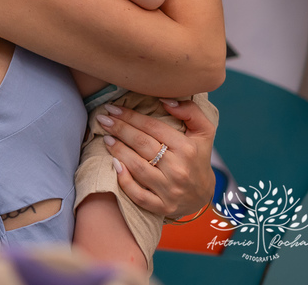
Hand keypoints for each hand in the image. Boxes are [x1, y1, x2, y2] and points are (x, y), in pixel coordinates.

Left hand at [101, 99, 216, 217]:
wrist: (203, 194)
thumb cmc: (197, 157)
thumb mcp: (203, 132)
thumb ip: (190, 111)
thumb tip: (166, 100)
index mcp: (187, 149)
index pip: (153, 128)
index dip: (130, 116)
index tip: (112, 108)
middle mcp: (179, 170)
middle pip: (142, 144)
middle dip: (119, 129)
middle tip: (103, 119)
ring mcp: (170, 190)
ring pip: (137, 167)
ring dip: (118, 150)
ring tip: (105, 138)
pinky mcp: (163, 207)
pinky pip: (138, 195)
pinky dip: (124, 180)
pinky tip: (114, 165)